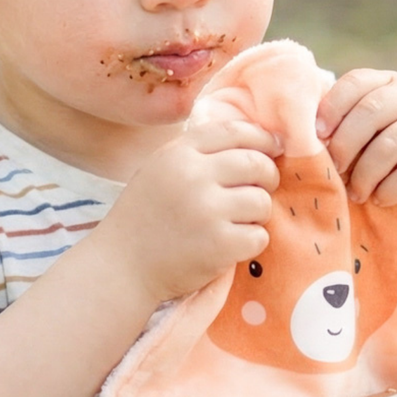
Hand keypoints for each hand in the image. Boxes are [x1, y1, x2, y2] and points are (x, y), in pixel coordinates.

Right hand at [100, 120, 279, 301]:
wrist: (122, 265)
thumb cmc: (147, 215)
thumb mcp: (163, 168)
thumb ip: (201, 152)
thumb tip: (262, 139)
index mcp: (180, 153)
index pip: (235, 131)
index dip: (262, 137)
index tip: (274, 147)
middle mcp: (194, 176)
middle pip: (257, 163)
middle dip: (268, 176)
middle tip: (260, 189)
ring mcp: (207, 211)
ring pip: (262, 201)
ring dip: (257, 214)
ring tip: (235, 221)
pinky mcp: (220, 245)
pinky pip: (259, 236)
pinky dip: (250, 242)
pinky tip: (229, 245)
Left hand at [315, 69, 396, 214]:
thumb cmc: (393, 152)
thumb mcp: (370, 131)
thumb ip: (344, 124)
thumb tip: (304, 136)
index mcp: (389, 82)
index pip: (356, 82)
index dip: (332, 107)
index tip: (316, 135)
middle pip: (370, 112)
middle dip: (344, 144)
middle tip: (334, 169)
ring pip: (388, 146)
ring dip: (364, 174)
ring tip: (355, 192)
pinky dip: (387, 191)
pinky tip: (379, 198)